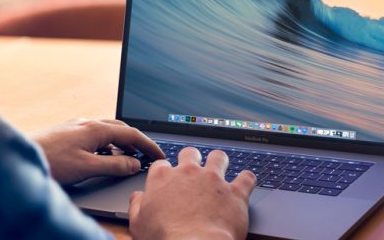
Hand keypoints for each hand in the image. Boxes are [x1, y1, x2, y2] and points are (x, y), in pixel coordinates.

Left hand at [33, 119, 164, 185]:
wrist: (22, 155)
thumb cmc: (51, 161)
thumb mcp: (87, 167)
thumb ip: (114, 166)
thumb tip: (134, 164)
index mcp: (96, 129)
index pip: (131, 134)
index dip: (148, 145)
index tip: (159, 155)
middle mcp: (87, 123)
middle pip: (121, 129)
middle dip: (137, 142)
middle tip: (148, 156)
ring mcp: (77, 126)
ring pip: (107, 131)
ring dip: (121, 144)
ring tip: (129, 159)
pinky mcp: (68, 133)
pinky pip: (95, 135)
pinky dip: (107, 145)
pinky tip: (103, 157)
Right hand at [128, 147, 255, 239]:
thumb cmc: (164, 238)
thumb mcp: (138, 224)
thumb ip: (136, 206)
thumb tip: (137, 197)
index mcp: (163, 179)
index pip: (162, 165)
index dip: (165, 172)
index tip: (168, 179)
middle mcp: (188, 173)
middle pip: (190, 153)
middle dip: (192, 158)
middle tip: (194, 170)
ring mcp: (213, 180)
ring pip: (219, 157)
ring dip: (219, 161)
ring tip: (221, 167)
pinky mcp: (235, 192)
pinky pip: (246, 178)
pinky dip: (247, 179)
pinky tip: (246, 181)